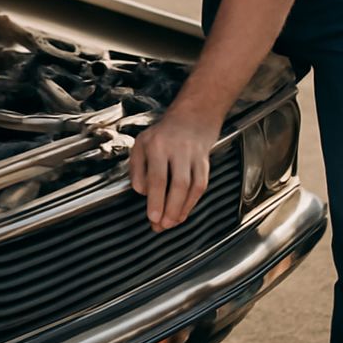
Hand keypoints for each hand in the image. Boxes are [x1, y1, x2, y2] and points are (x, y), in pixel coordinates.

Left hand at [129, 111, 218, 231]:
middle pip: (178, 184)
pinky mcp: (205, 163)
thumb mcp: (140, 145)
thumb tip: (142, 192)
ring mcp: (194, 156)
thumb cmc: (162, 134)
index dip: (156, 199)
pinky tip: (183, 213)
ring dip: (182, 209)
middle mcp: (177, 150)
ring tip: (171, 223)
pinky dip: (192, 202)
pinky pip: (201, 186)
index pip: (157, 177)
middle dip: (170, 208)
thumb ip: (137, 169)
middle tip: (162, 225)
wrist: (192, 117)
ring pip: (193, 187)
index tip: (152, 217)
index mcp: (157, 145)